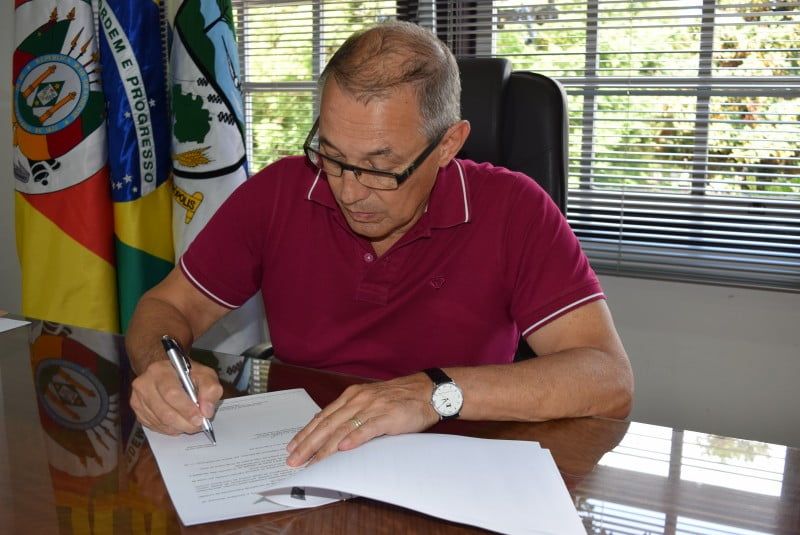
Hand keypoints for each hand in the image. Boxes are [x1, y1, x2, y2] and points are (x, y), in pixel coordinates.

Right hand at [130, 359, 221, 435]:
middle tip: (198, 426)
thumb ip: (210, 389)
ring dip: (179, 427)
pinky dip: (170, 429)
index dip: (186, 409)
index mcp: (160, 371)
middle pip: (164, 412)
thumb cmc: (186, 373)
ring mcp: (138, 399)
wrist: (166, 372)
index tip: (200, 418)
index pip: (171, 393)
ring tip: (191, 424)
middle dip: (185, 423)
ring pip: (160, 422)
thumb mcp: (204, 374)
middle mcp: (144, 384)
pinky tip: (178, 423)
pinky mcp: (138, 411)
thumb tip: (207, 411)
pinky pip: (155, 427)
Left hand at [286, 373, 438, 466]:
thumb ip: (351, 414)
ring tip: (313, 461)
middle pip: (328, 424)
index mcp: (352, 396)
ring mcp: (372, 407)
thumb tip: (331, 432)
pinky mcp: (387, 416)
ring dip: (325, 447)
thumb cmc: (399, 399)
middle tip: (294, 460)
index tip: (292, 447)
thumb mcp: (370, 401)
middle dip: (308, 444)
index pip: (323, 416)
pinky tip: (342, 449)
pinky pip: (367, 429)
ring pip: (342, 428)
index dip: (306, 433)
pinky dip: (353, 439)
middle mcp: (358, 399)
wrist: (427, 391)